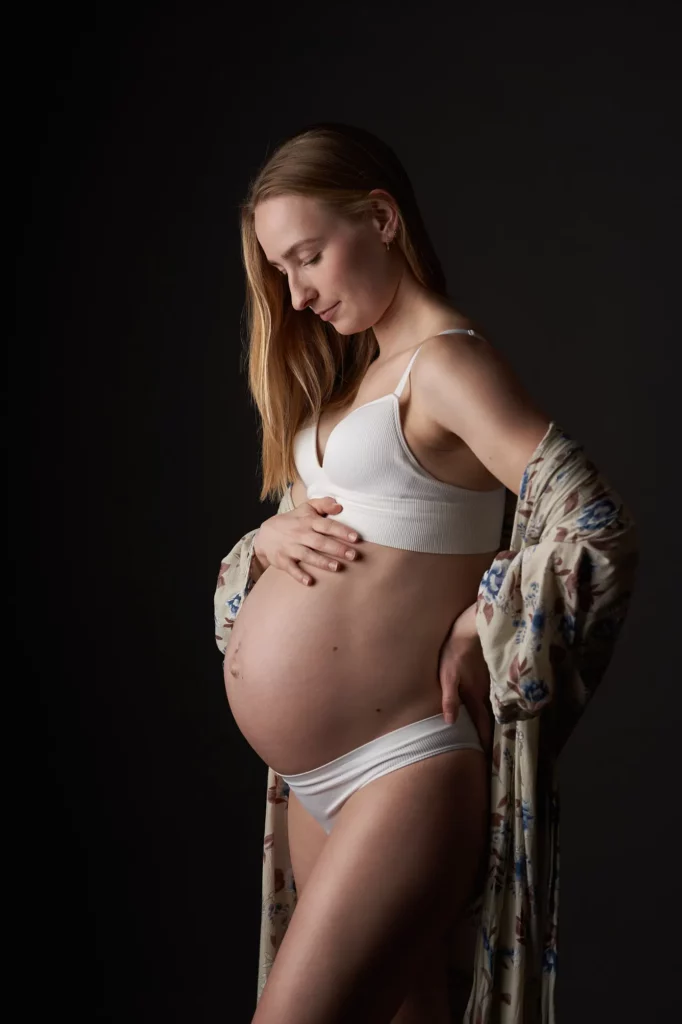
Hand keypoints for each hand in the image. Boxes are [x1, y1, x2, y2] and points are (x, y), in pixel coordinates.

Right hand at [254, 497, 361, 585]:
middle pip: (320, 542)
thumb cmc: (293, 521)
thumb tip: (339, 505)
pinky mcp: (282, 560)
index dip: (341, 531)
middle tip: (353, 555)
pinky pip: (291, 569)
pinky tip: (310, 581)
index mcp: (308, 521)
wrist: (265, 535)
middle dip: (337, 548)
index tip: (356, 538)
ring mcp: (290, 548)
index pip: (327, 526)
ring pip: (307, 555)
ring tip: (337, 567)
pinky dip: (299, 575)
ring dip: (322, 562)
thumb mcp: (306, 508)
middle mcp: (300, 534)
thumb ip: (323, 504)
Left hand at [437, 602, 492, 751]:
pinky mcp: (493, 672)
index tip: (487, 757)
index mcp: (475, 695)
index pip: (481, 723)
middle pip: (491, 717)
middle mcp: (486, 692)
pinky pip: (498, 694)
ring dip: (496, 719)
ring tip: (496, 734)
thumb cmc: (456, 651)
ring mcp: (492, 682)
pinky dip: (499, 704)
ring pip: (496, 706)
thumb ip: (450, 698)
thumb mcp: (448, 675)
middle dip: (492, 733)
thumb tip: (450, 723)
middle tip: (494, 751)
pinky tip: (498, 707)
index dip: (483, 740)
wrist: (473, 627)